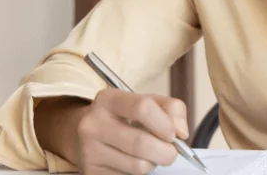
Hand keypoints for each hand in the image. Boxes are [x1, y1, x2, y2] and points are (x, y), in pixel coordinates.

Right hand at [35, 89, 188, 174]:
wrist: (86, 133)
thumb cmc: (124, 117)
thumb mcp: (146, 102)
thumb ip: (171, 109)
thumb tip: (180, 133)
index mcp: (108, 99)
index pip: (143, 108)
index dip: (165, 124)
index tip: (174, 134)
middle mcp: (93, 124)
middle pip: (141, 143)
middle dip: (166, 151)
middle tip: (171, 152)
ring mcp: (89, 150)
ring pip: (138, 165)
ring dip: (153, 163)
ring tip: (149, 154)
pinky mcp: (91, 172)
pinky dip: (138, 172)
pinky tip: (132, 161)